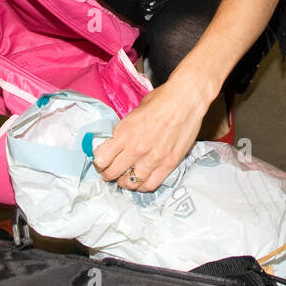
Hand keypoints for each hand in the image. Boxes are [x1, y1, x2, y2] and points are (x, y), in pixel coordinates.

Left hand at [92, 73, 216, 190]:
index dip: (98, 162)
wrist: (187, 99)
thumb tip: (115, 142)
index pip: (100, 159)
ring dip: (124, 181)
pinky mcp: (168, 164)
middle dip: (107, 173)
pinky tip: (140, 180)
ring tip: (124, 177)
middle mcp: (136, 149)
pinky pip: (149, 185)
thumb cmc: (161, 100)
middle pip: (111, 173)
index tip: (101, 160)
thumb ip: (124, 130)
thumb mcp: (134, 112)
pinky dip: (141, 186)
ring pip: (129, 183)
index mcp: (124, 133)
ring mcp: (153, 159)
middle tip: (109, 171)